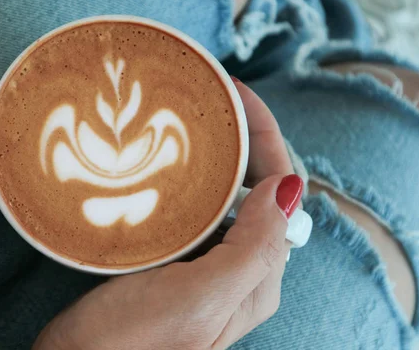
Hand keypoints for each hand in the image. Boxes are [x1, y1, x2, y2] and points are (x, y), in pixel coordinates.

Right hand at [33, 78, 303, 349]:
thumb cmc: (132, 344)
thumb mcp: (198, 298)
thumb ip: (252, 249)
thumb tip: (287, 189)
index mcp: (256, 275)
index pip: (280, 191)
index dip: (266, 136)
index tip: (236, 93)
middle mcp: (238, 270)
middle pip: (256, 188)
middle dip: (244, 138)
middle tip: (214, 95)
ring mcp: (205, 266)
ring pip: (225, 196)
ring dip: (217, 155)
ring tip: (195, 117)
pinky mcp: (173, 263)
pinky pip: (195, 210)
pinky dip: (188, 178)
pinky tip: (167, 163)